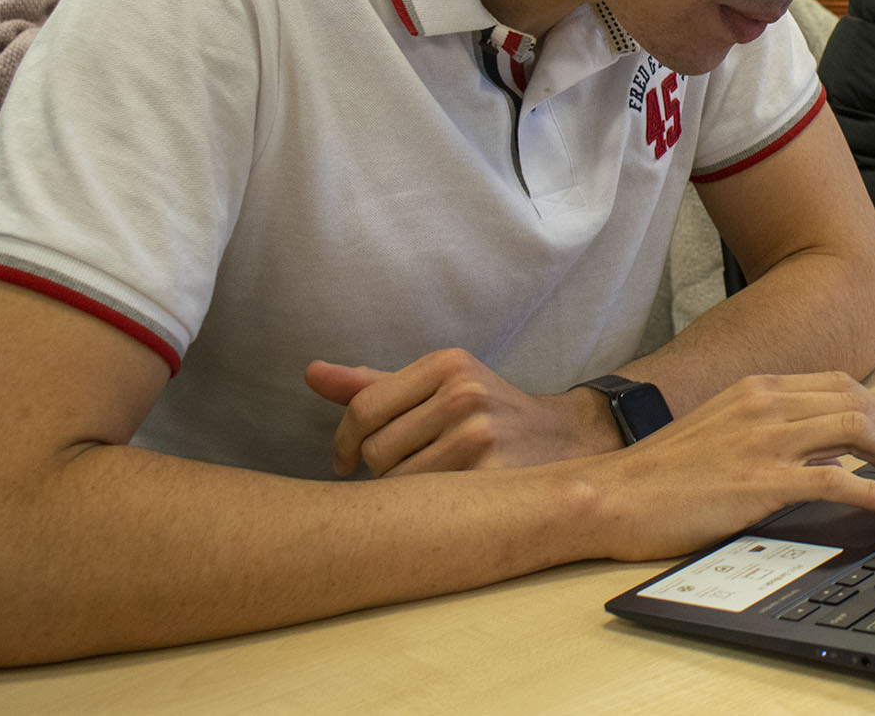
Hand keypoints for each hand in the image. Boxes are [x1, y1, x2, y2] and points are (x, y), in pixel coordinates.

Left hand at [305, 349, 617, 476]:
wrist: (564, 438)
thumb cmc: (486, 413)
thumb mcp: (438, 386)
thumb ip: (372, 384)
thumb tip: (310, 373)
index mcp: (447, 364)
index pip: (363, 407)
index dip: (344, 442)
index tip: (346, 460)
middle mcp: (464, 393)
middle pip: (376, 449)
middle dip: (378, 469)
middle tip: (405, 472)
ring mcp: (480, 435)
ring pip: (397, 482)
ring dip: (402, 493)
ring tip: (430, 484)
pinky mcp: (493, 476)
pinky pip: (428, 504)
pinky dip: (426, 511)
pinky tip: (446, 503)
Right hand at [583, 372, 874, 562]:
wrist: (614, 496)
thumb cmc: (661, 474)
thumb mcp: (722, 434)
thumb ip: (773, 436)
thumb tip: (825, 458)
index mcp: (757, 389)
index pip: (840, 385)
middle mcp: (766, 404)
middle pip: (858, 403)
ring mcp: (765, 440)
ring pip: (858, 431)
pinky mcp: (762, 482)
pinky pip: (838, 482)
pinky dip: (874, 492)